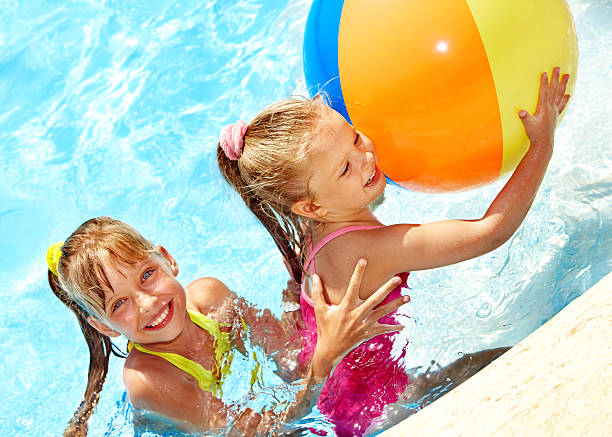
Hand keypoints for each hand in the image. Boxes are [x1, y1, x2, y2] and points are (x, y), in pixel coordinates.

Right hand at [309, 259, 408, 378]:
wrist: (330, 350)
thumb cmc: (324, 327)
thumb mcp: (319, 309)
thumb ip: (317, 292)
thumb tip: (314, 276)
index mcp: (346, 307)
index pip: (353, 286)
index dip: (358, 273)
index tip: (363, 260)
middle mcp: (357, 314)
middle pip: (376, 298)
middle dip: (387, 288)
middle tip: (398, 279)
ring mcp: (364, 324)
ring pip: (384, 312)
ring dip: (397, 304)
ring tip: (409, 297)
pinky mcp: (368, 333)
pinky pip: (383, 329)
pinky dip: (393, 328)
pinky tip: (403, 325)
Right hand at [519, 67, 570, 150]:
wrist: (544, 143)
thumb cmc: (535, 134)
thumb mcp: (528, 125)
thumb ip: (524, 117)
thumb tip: (521, 111)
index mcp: (544, 108)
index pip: (544, 92)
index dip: (544, 82)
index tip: (545, 73)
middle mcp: (551, 108)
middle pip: (554, 90)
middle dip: (555, 78)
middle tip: (557, 68)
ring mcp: (554, 111)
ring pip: (559, 94)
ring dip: (563, 84)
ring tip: (567, 75)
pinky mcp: (555, 115)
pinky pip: (561, 104)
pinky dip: (565, 98)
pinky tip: (568, 94)